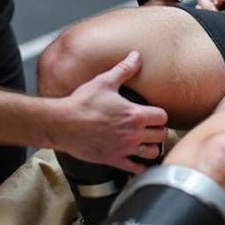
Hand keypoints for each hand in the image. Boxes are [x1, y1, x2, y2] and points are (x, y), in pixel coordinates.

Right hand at [54, 51, 169, 172]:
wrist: (62, 123)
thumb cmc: (82, 103)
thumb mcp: (105, 82)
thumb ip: (124, 69)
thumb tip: (136, 55)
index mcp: (135, 114)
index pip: (163, 117)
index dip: (160, 115)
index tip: (154, 114)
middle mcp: (133, 133)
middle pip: (161, 136)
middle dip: (158, 131)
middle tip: (152, 129)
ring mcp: (124, 148)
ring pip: (151, 153)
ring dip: (151, 148)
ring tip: (147, 144)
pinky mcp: (113, 159)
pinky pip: (135, 169)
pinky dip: (139, 167)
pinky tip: (138, 163)